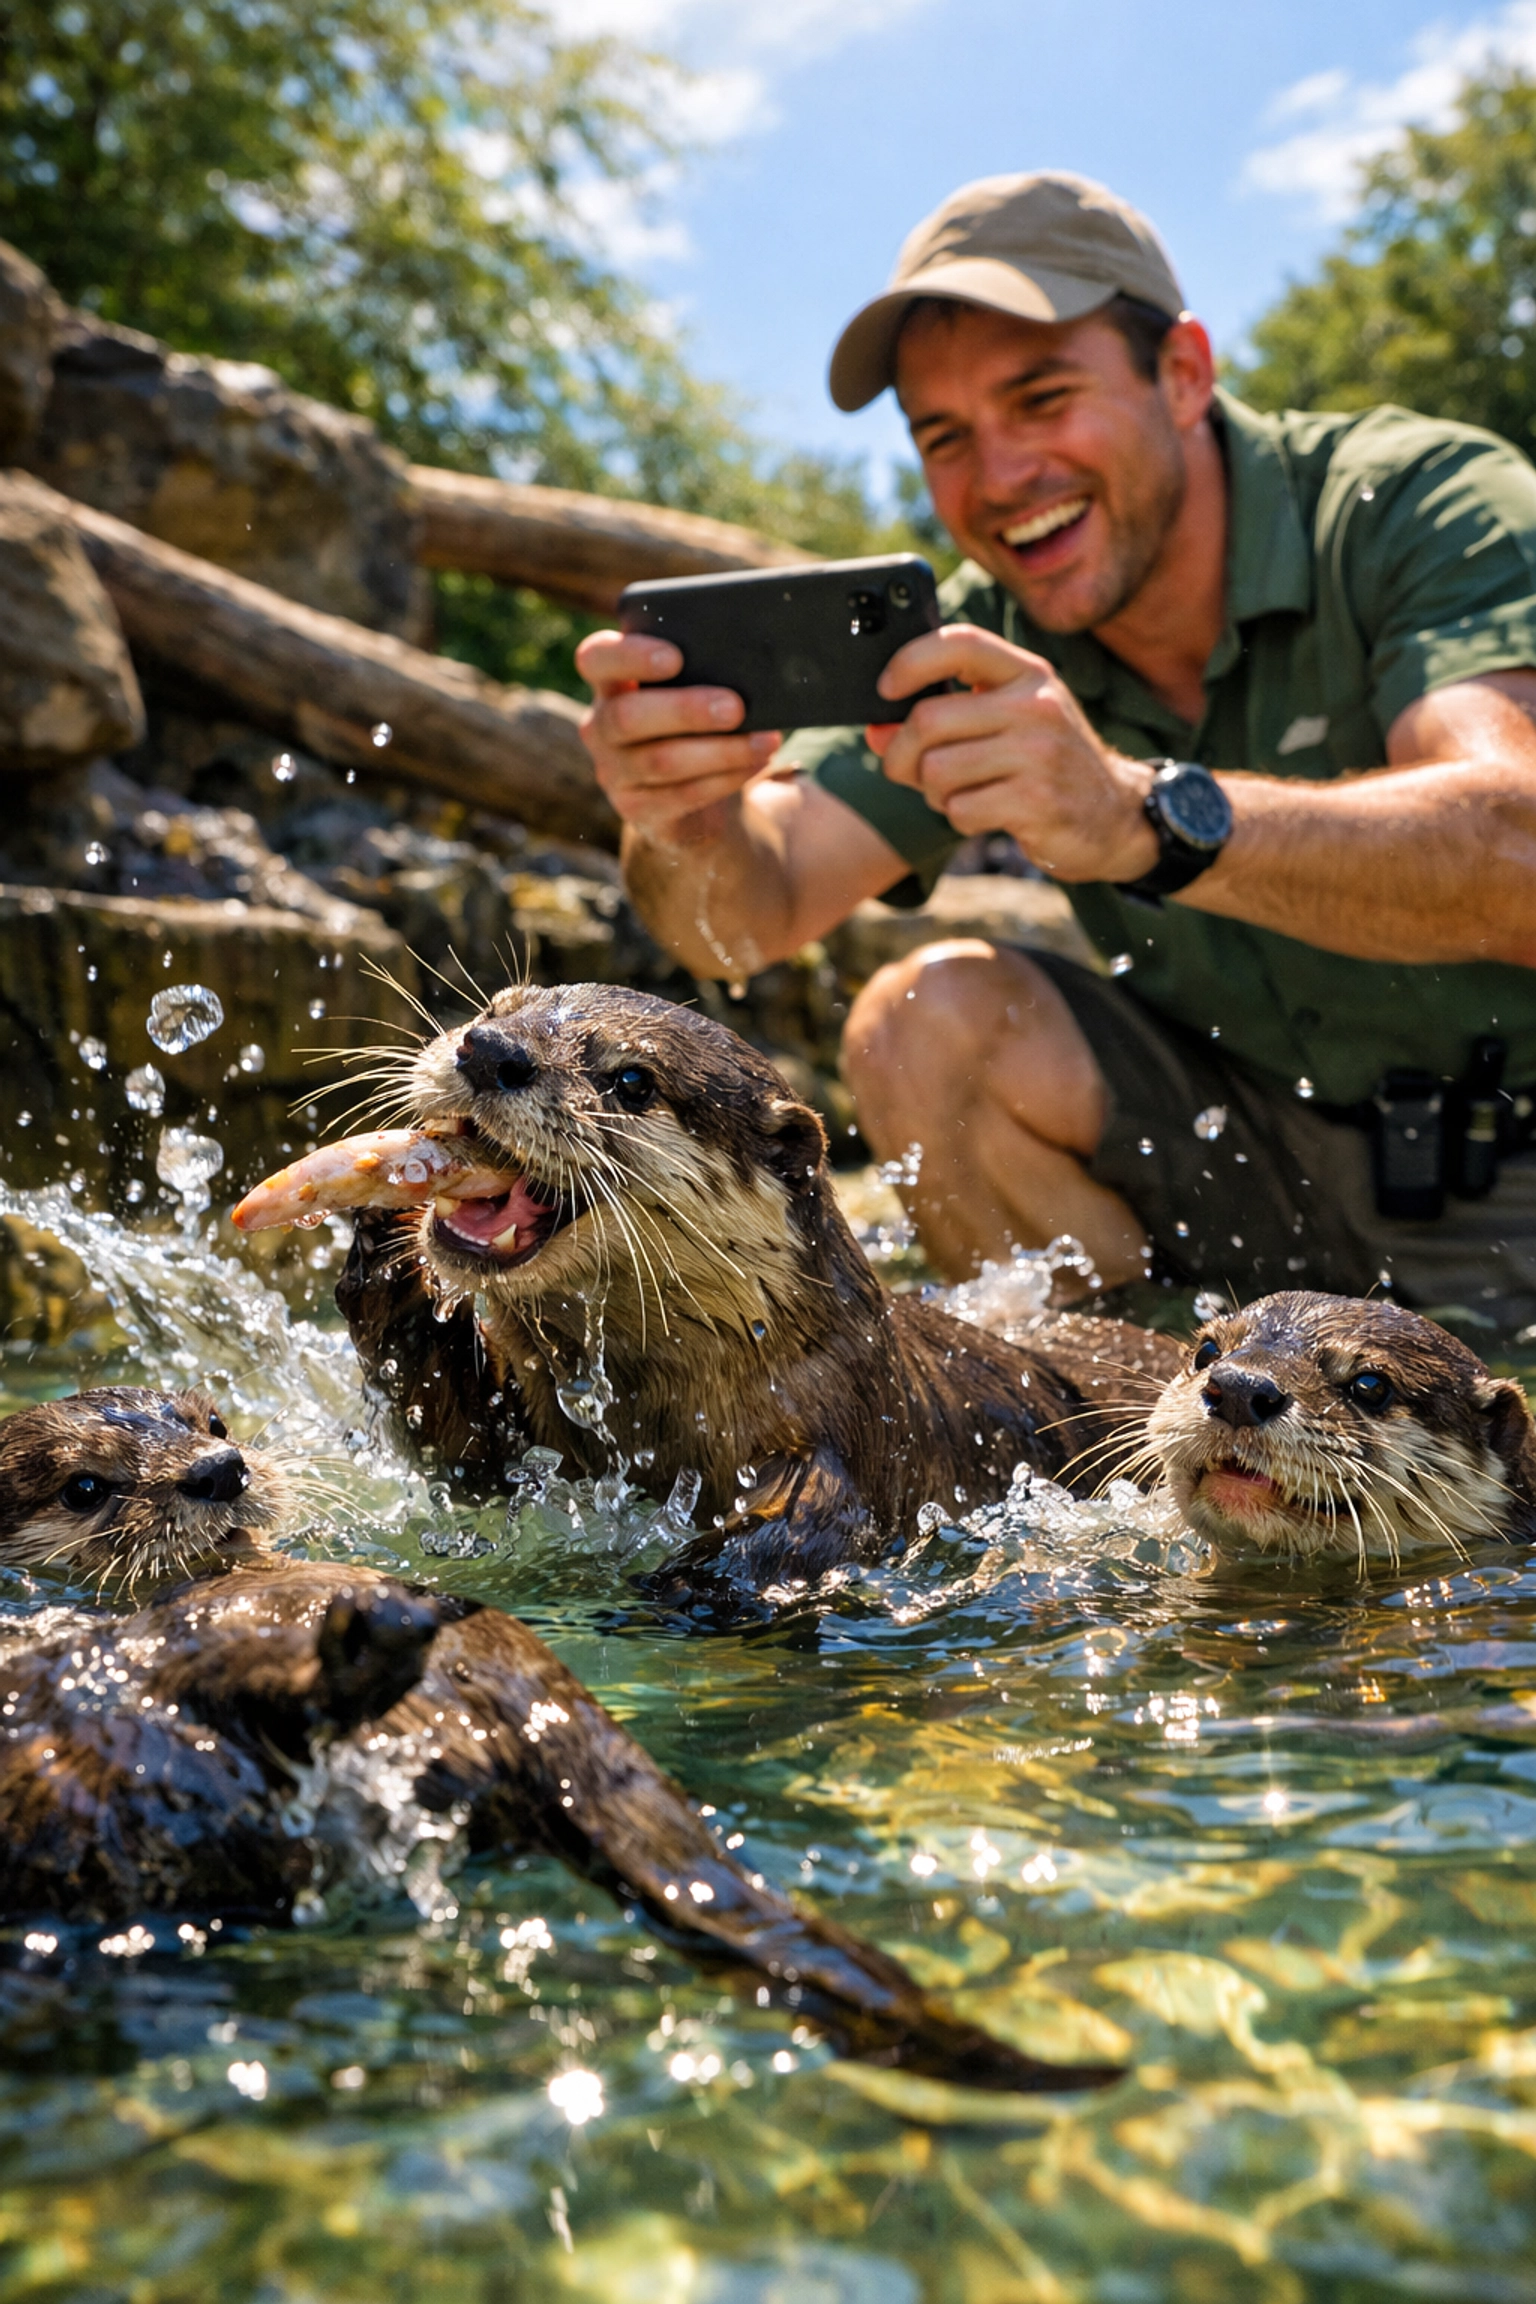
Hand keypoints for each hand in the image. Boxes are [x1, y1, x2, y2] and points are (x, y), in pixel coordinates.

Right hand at [576, 630, 781, 844]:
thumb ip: (700, 671)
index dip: (630, 656)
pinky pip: (682, 794)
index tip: (676, 657)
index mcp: (609, 683)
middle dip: (686, 711)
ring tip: (765, 741)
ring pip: (661, 761)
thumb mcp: (689, 689)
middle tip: (736, 707)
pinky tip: (756, 763)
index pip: (596, 659)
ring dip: (721, 751)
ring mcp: (613, 772)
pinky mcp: (636, 809)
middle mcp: (600, 727)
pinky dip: (725, 778)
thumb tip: (753, 666)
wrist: (692, 783)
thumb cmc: (693, 718)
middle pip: (628, 717)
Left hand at [869, 625, 1159, 881]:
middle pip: (929, 721)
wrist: (1114, 815)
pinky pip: (960, 810)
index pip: (959, 643)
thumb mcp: (1005, 725)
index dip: (909, 662)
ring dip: (933, 793)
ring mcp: (1040, 753)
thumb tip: (877, 733)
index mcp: (1028, 674)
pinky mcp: (1037, 802)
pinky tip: (987, 814)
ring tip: (961, 793)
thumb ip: (943, 723)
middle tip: (903, 769)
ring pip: (937, 771)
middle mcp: (1037, 706)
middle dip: (901, 754)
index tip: (884, 690)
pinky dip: (960, 818)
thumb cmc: (1045, 764)